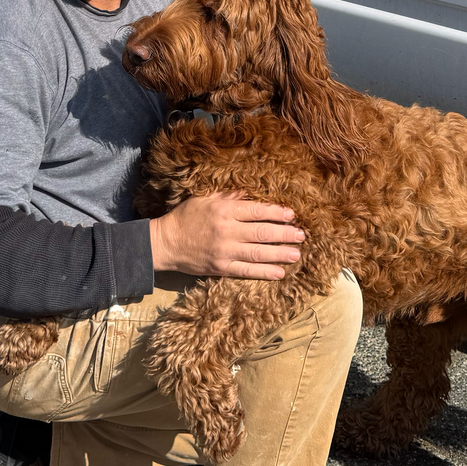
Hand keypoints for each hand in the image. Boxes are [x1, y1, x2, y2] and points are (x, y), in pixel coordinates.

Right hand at [150, 192, 304, 279]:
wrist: (165, 243)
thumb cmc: (185, 217)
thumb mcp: (205, 199)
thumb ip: (229, 196)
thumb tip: (250, 193)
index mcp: (224, 211)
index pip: (256, 211)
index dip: (276, 213)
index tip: (291, 215)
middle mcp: (226, 231)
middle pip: (262, 233)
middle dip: (284, 234)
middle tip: (301, 235)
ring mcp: (224, 251)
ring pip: (258, 253)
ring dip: (280, 254)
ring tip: (296, 254)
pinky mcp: (220, 268)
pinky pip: (246, 271)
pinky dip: (264, 272)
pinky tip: (279, 272)